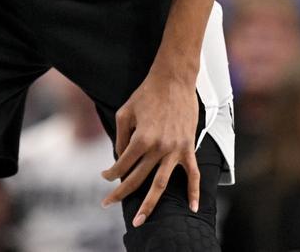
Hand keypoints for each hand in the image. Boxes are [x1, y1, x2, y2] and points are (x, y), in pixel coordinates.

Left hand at [101, 68, 199, 227]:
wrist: (174, 80)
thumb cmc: (147, 94)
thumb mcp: (125, 112)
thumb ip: (121, 137)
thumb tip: (120, 158)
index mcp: (141, 138)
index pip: (122, 165)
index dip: (110, 173)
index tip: (105, 176)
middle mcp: (158, 148)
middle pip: (137, 179)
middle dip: (120, 193)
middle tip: (108, 204)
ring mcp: (175, 150)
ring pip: (160, 184)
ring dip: (149, 204)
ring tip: (139, 220)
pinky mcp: (188, 148)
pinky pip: (193, 174)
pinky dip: (194, 192)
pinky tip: (192, 207)